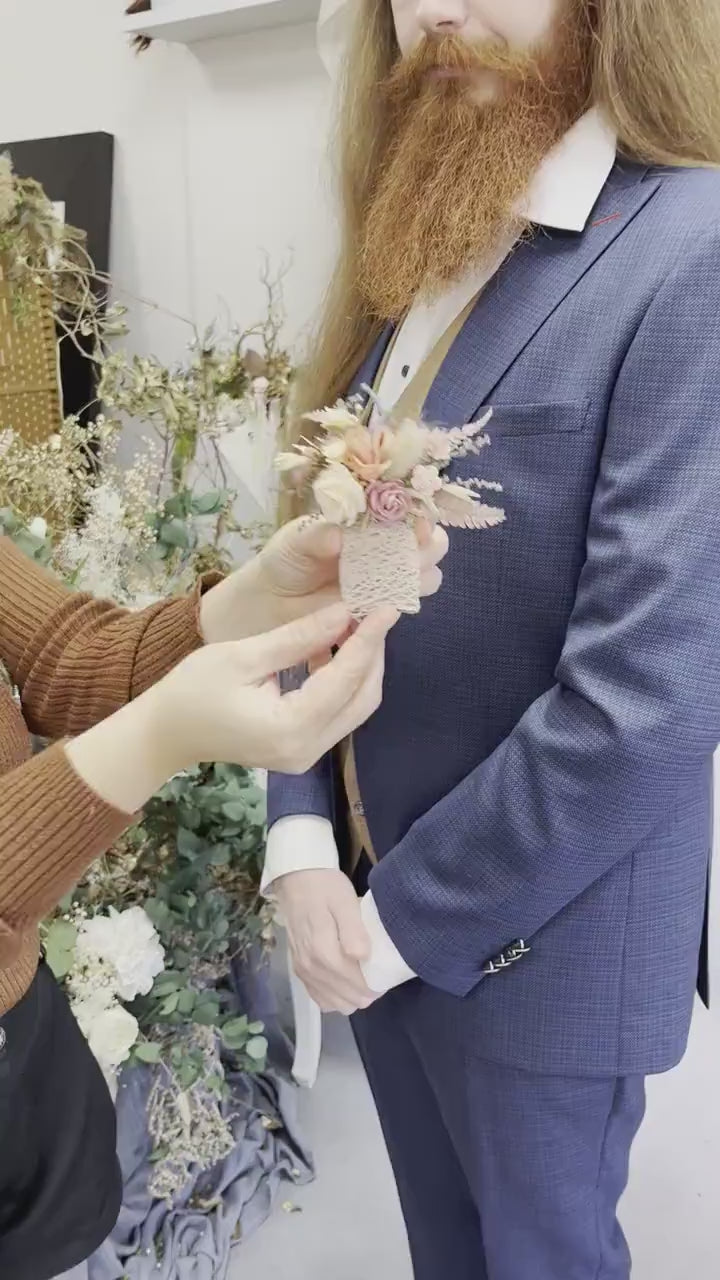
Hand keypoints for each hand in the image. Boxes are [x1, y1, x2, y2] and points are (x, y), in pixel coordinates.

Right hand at [151, 604, 396, 776]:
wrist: (165, 733)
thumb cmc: (192, 690)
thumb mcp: (244, 655)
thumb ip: (299, 637)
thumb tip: (345, 612)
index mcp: (291, 729)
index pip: (345, 679)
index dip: (369, 640)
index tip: (388, 607)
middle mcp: (308, 750)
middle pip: (363, 698)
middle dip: (372, 654)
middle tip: (374, 611)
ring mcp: (307, 756)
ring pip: (356, 707)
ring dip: (362, 666)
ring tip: (358, 624)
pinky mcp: (303, 750)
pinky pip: (338, 713)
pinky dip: (345, 681)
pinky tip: (337, 648)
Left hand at [199, 517, 448, 642]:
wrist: (271, 601)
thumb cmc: (286, 559)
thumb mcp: (296, 541)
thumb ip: (317, 536)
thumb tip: (340, 535)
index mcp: (370, 521)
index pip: (407, 511)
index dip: (418, 514)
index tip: (418, 524)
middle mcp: (386, 548)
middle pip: (429, 543)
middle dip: (431, 545)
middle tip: (417, 551)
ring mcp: (386, 579)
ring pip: (425, 575)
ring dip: (423, 574)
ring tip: (407, 576)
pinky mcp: (379, 608)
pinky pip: (402, 603)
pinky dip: (403, 600)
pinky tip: (392, 599)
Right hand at [275, 869, 376, 1014]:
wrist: (297, 880)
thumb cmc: (326, 888)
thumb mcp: (345, 902)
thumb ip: (353, 931)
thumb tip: (362, 957)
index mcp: (323, 951)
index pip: (354, 984)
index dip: (374, 986)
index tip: (386, 977)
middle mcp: (310, 967)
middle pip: (345, 998)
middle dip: (365, 993)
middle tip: (378, 976)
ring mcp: (302, 971)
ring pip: (332, 1003)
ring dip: (350, 997)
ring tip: (364, 979)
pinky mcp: (298, 970)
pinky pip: (318, 998)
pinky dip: (334, 997)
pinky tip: (345, 984)